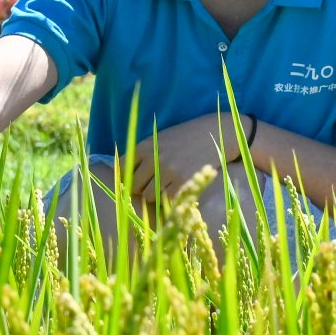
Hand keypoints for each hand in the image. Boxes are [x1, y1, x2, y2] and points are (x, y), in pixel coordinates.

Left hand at [128, 112, 246, 204]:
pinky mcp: (183, 182)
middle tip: (156, 184)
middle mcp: (153, 159)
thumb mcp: (159, 140)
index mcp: (144, 146)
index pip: (123, 169)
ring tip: (169, 185)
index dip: (130, 176)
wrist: (215, 133)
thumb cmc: (185, 139)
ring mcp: (168, 172)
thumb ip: (142, 155)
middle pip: (134, 187)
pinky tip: (179, 189)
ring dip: (156, 196)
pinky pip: (166, 201)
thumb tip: (119, 173)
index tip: (138, 178)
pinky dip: (170, 199)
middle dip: (142, 188)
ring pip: (149, 196)